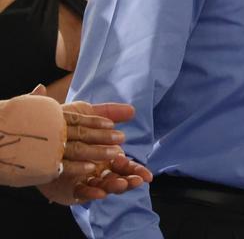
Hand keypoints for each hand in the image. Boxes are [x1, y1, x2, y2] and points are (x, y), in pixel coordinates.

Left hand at [37, 100, 152, 205]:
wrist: (36, 135)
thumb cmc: (65, 126)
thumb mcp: (88, 116)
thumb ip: (110, 113)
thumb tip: (133, 110)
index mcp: (106, 157)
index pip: (125, 167)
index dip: (136, 171)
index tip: (147, 176)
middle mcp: (97, 170)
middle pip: (117, 178)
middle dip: (128, 181)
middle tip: (137, 181)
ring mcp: (84, 179)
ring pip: (102, 186)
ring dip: (113, 186)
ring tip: (121, 184)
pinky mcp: (68, 187)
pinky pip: (81, 192)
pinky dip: (91, 192)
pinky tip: (99, 193)